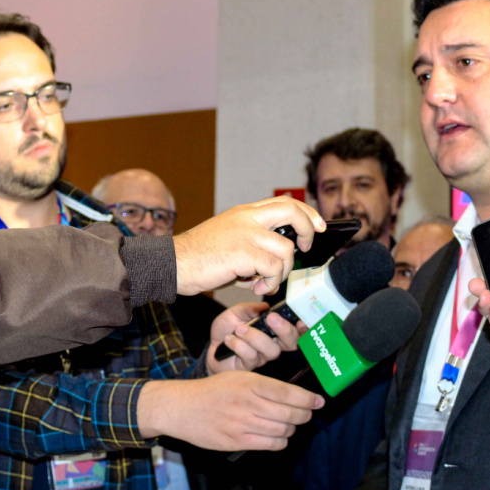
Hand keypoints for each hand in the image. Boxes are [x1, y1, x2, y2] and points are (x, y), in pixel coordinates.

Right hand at [137, 370, 323, 450]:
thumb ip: (263, 385)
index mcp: (249, 383)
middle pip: (289, 414)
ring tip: (289, 424)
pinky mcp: (236, 441)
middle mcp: (247, 403)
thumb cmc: (211, 390)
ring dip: (291, 429)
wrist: (181, 407)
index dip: (308, 399)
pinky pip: (270, 445)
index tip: (319, 402)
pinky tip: (278, 437)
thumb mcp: (236, 377)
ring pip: (283, 431)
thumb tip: (292, 395)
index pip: (288, 393)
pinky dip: (280, 442)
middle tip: (306, 414)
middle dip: (304, 415)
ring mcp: (242, 423)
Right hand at [173, 196, 324, 296]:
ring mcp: (246, 234)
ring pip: (286, 249)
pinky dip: (270, 282)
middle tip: (308, 247)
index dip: (306, 213)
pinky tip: (255, 287)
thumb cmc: (197, 258)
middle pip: (292, 211)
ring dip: (282, 272)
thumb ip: (252, 243)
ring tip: (265, 282)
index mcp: (244, 213)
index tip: (316, 226)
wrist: (172, 264)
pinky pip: (273, 268)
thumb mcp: (227, 239)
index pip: (284, 202)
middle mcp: (247, 218)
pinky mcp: (243, 253)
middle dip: (308, 229)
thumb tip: (275, 262)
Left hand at [206, 301, 306, 372]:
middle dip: (285, 330)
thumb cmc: (228, 329)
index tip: (300, 320)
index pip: (296, 331)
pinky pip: (250, 356)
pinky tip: (228, 339)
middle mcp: (272, 345)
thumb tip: (266, 307)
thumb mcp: (238, 312)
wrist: (210, 345)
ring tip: (239, 329)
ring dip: (255, 337)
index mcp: (274, 331)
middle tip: (271, 319)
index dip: (303, 328)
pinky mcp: (249, 366)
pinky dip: (238, 345)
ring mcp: (262, 357)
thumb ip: (251, 309)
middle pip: (291, 343)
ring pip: (271, 350)